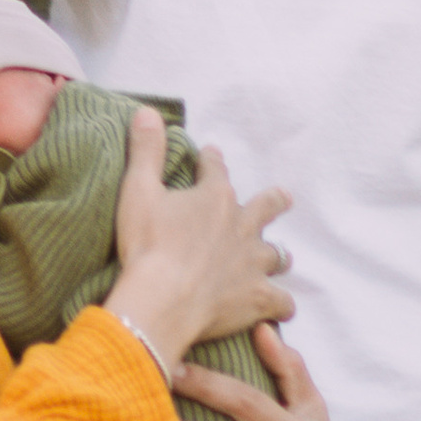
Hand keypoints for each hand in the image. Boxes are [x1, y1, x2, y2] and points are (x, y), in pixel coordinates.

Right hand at [108, 112, 293, 370]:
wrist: (162, 301)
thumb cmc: (147, 246)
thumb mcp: (137, 191)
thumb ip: (146, 151)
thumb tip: (148, 111)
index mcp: (214, 197)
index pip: (216, 169)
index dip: (212, 161)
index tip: (211, 155)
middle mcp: (242, 226)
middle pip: (267, 208)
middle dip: (274, 201)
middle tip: (283, 198)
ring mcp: (253, 264)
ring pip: (277, 255)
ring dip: (276, 255)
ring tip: (279, 257)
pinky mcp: (257, 298)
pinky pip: (281, 302)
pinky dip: (280, 305)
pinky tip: (279, 309)